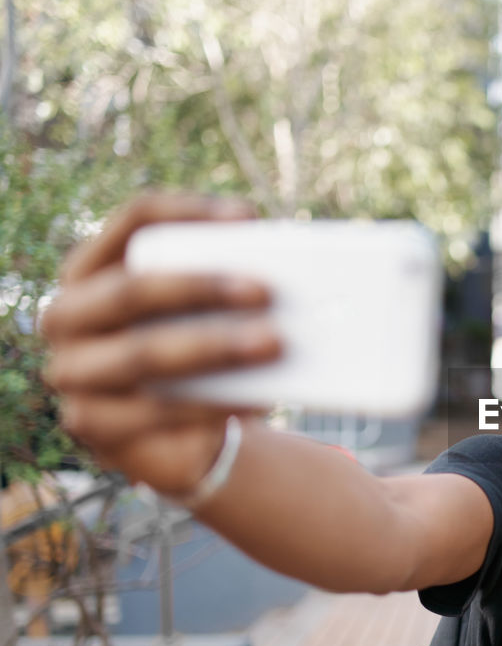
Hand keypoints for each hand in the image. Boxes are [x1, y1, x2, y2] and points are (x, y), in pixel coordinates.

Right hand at [41, 195, 280, 495]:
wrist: (175, 434)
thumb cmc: (195, 349)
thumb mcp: (203, 313)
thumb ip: (227, 285)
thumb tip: (289, 273)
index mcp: (91, 268)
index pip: (135, 221)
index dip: (189, 212)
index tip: (246, 216)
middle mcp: (67, 316)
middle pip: (133, 290)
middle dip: (202, 287)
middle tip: (266, 290)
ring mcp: (73, 374)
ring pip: (144, 355)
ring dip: (215, 348)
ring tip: (275, 343)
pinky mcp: (95, 428)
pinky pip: (158, 414)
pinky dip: (216, 405)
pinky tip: (262, 397)